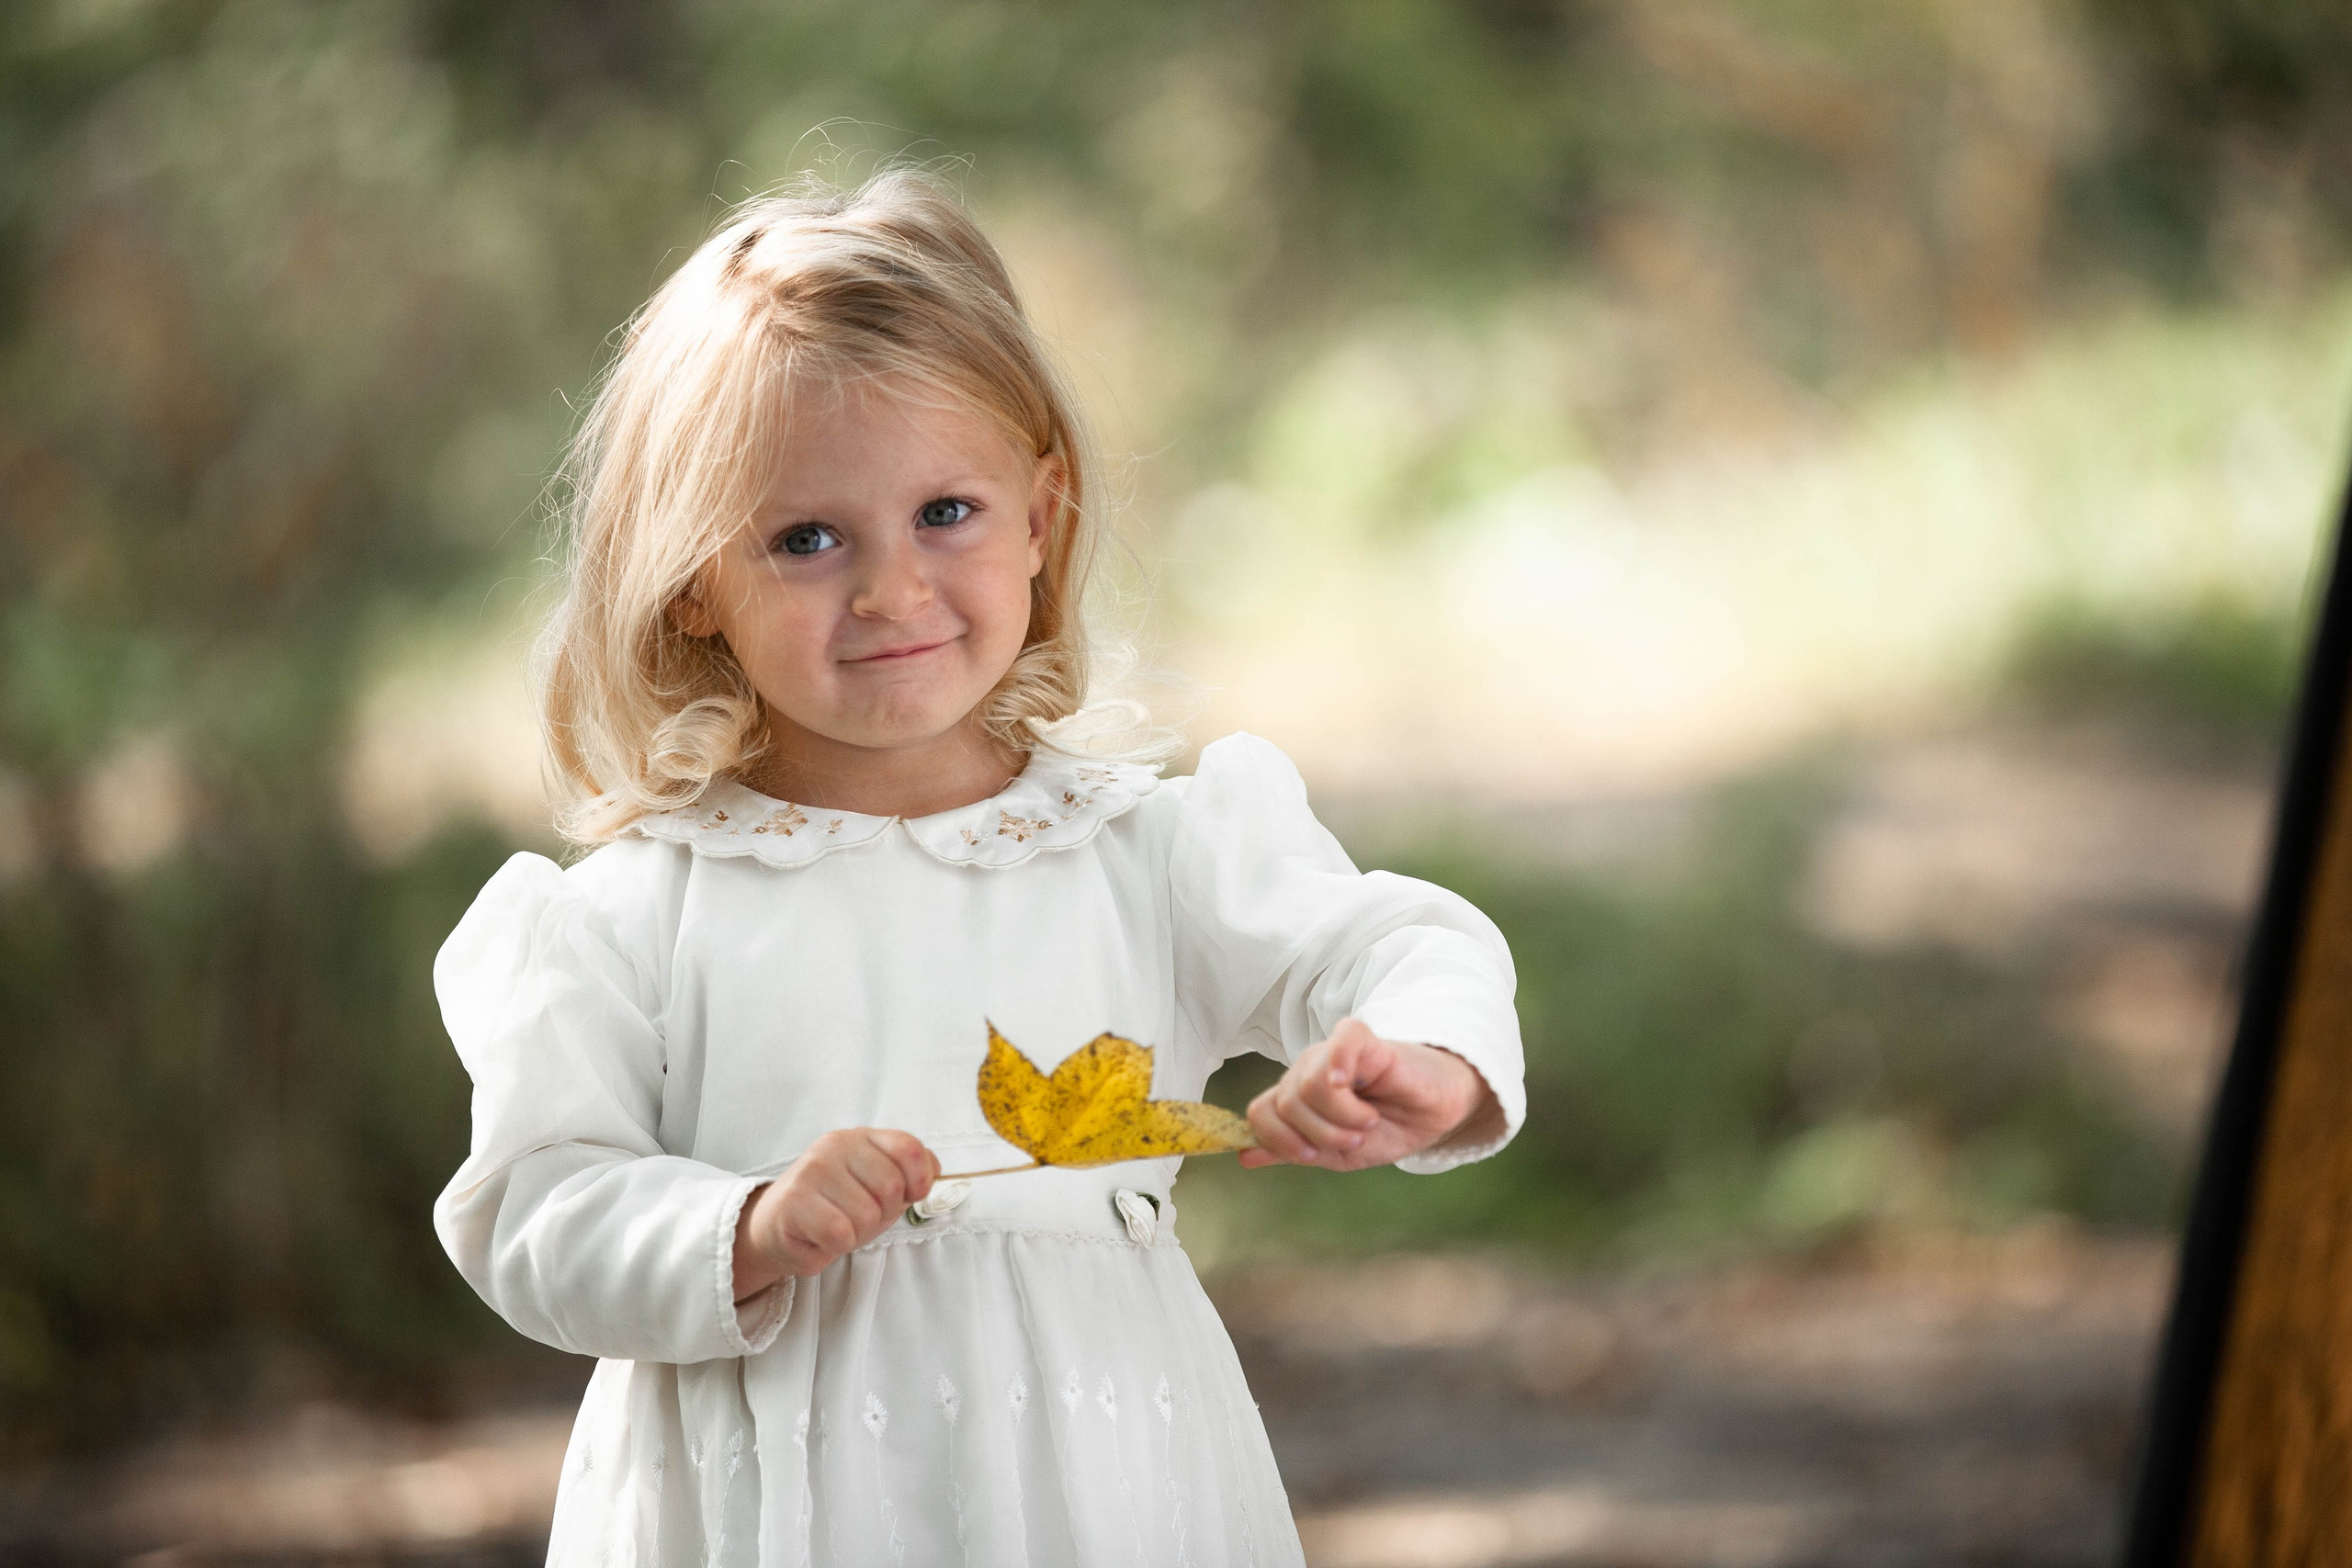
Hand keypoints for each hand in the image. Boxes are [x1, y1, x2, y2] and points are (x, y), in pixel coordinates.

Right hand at [731, 1128, 938, 1300]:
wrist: (775, 1226)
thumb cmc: (833, 1206)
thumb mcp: (874, 1184)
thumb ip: (908, 1172)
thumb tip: (934, 1172)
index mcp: (860, 1137)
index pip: (910, 1149)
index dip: (920, 1180)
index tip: (909, 1196)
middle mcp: (835, 1146)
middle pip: (892, 1188)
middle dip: (883, 1215)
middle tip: (858, 1219)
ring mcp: (811, 1171)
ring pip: (866, 1216)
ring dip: (856, 1235)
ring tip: (834, 1228)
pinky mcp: (793, 1202)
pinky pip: (839, 1234)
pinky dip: (835, 1247)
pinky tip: (818, 1238)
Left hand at [1238, 1018, 1502, 1172]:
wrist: (1438, 1111)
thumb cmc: (1390, 1127)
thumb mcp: (1337, 1152)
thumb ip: (1292, 1150)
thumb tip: (1243, 1157)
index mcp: (1297, 1097)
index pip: (1259, 1112)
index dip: (1280, 1141)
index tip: (1314, 1155)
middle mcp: (1308, 1070)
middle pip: (1284, 1105)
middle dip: (1321, 1135)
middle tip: (1356, 1138)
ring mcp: (1333, 1052)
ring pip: (1307, 1087)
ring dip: (1342, 1118)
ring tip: (1370, 1120)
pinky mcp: (1363, 1039)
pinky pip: (1336, 1046)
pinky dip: (1339, 1068)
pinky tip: (1354, 1087)